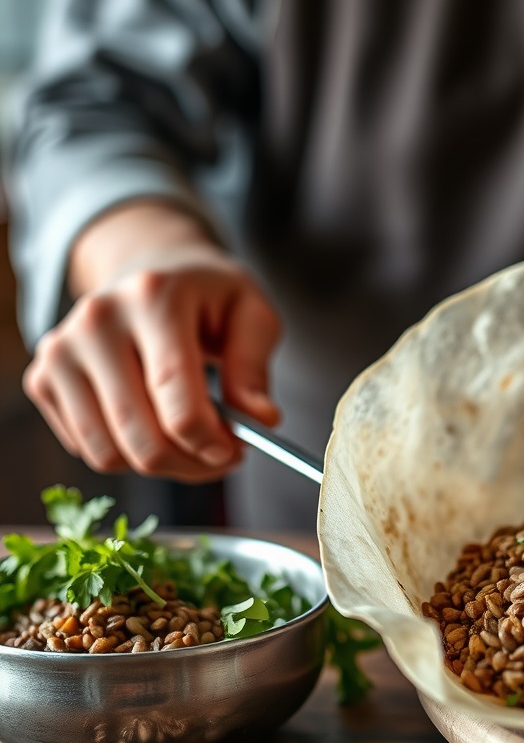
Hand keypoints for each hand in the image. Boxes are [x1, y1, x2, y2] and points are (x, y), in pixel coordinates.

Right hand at [23, 202, 281, 481]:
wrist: (154, 276)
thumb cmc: (209, 301)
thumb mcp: (252, 316)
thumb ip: (254, 368)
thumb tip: (260, 419)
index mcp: (153, 296)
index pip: (173, 390)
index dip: (207, 438)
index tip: (234, 453)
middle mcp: (96, 320)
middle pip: (140, 435)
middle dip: (190, 462)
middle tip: (222, 456)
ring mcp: (61, 351)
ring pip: (110, 454)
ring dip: (162, 467)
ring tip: (193, 444)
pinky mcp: (43, 379)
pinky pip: (89, 452)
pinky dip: (129, 457)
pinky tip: (156, 427)